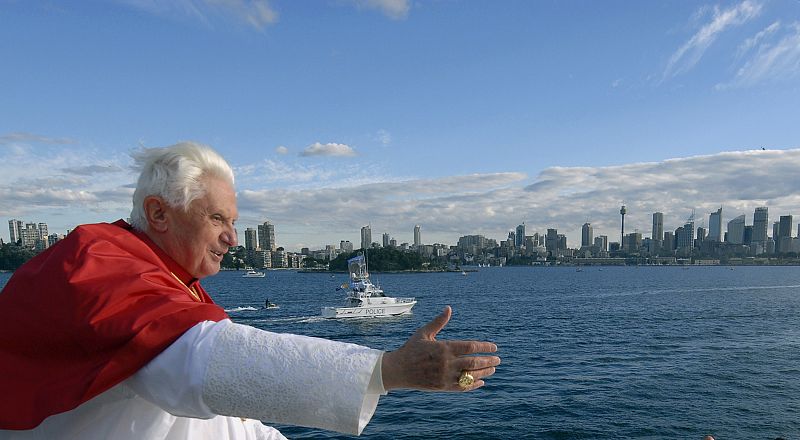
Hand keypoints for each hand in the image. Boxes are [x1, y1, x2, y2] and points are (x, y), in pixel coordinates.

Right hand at [381, 306, 499, 391]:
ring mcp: (445, 376)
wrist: (398, 370)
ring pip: (470, 376)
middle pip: (474, 362)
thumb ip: (438, 322)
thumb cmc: (411, 349)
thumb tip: (448, 308)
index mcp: (444, 347)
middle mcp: (447, 362)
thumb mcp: (424, 333)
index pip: (470, 347)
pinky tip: (481, 382)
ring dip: (484, 372)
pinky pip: (462, 387)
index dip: (484, 347)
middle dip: (488, 361)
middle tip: (498, 359)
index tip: (494, 347)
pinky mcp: (443, 387)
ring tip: (493, 369)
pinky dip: (473, 385)